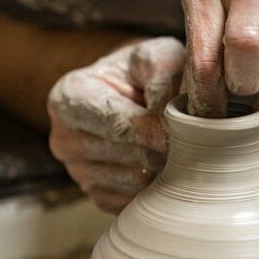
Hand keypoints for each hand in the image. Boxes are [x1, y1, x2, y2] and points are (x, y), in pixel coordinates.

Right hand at [47, 37, 184, 211]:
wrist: (129, 91)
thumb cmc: (142, 70)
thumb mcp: (154, 57)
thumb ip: (163, 79)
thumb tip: (170, 122)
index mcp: (68, 98)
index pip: (114, 123)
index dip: (151, 129)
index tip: (179, 131)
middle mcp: (64, 138)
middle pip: (127, 155)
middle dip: (164, 148)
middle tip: (194, 138)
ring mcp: (78, 172)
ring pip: (135, 181)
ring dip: (164, 167)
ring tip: (179, 146)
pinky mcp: (96, 195)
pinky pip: (135, 201)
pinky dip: (156, 186)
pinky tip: (164, 164)